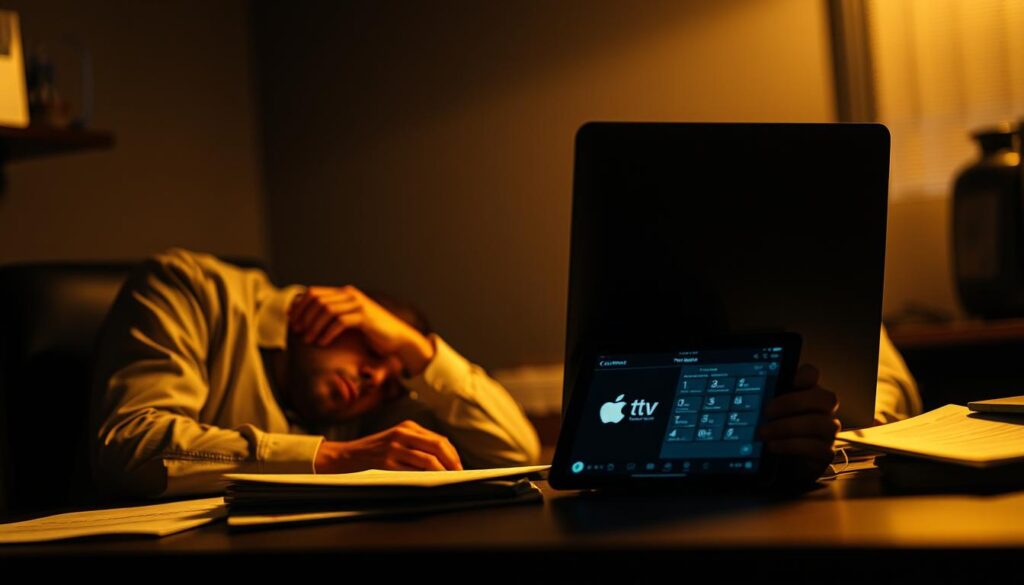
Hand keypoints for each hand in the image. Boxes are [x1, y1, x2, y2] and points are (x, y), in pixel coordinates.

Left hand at [289, 285, 434, 374]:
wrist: (398, 339)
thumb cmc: (372, 333)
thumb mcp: (350, 321)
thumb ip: (333, 316)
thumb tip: (306, 318)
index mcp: (345, 293)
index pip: (314, 292)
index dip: (299, 304)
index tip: (291, 319)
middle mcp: (350, 295)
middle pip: (317, 299)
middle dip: (303, 315)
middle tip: (297, 330)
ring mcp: (358, 304)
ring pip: (327, 310)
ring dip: (313, 325)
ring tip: (307, 339)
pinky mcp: (365, 317)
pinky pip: (340, 322)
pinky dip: (327, 333)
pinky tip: (321, 343)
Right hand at [314, 420, 463, 472]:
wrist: (348, 454)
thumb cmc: (375, 449)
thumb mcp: (397, 438)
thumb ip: (417, 443)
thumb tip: (444, 458)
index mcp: (408, 426)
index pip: (439, 439)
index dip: (452, 453)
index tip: (458, 465)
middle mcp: (402, 433)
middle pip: (438, 446)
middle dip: (452, 461)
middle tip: (458, 473)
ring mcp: (394, 447)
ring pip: (428, 459)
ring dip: (442, 471)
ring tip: (448, 479)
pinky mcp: (387, 461)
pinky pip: (412, 470)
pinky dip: (425, 476)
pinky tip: (430, 481)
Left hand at [757, 364, 839, 485]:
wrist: (783, 463)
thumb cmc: (776, 432)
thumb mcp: (768, 414)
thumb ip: (767, 401)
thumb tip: (749, 392)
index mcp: (807, 393)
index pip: (812, 375)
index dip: (804, 375)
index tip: (789, 381)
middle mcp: (823, 410)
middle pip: (825, 398)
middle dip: (793, 402)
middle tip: (767, 411)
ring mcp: (828, 432)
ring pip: (821, 424)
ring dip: (788, 427)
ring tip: (764, 433)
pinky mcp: (825, 452)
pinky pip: (816, 447)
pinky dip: (791, 445)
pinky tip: (773, 445)